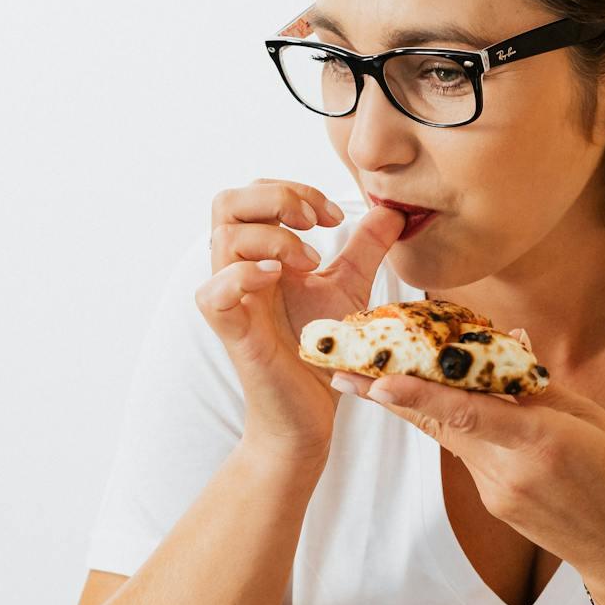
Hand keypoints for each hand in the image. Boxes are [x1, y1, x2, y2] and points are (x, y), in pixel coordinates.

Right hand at [197, 182, 404, 461]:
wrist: (309, 415)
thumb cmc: (320, 352)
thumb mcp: (349, 288)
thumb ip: (365, 248)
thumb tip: (391, 211)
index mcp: (261, 254)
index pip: (253, 193)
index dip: (293, 189)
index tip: (333, 215)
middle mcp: (239, 270)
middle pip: (226, 202)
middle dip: (275, 197)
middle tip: (314, 222)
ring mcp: (233, 300)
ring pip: (222, 237)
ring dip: (273, 237)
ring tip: (311, 263)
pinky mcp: (232, 332)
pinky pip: (213, 292)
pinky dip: (244, 274)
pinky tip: (280, 278)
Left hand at [329, 369, 604, 604]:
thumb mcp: (593, 421)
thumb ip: (538, 388)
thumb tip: (500, 350)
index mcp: (539, 443)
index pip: (466, 414)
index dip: (417, 396)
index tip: (375, 381)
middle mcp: (508, 472)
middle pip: (441, 424)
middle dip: (391, 396)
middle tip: (342, 370)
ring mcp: (497, 494)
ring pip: (453, 437)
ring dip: (423, 406)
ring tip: (384, 372)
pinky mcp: (496, 506)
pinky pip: (472, 455)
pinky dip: (461, 427)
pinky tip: (459, 405)